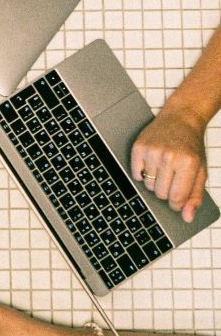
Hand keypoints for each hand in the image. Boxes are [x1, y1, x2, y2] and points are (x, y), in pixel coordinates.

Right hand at [130, 106, 207, 221]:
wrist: (181, 118)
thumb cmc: (191, 146)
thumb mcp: (200, 171)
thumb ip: (195, 196)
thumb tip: (187, 217)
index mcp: (188, 164)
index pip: (177, 198)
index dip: (177, 202)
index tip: (178, 198)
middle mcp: (169, 157)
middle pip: (160, 193)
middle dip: (166, 190)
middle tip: (172, 177)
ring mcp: (152, 152)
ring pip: (148, 185)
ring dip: (155, 181)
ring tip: (163, 167)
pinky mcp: (139, 147)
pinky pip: (136, 174)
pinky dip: (143, 174)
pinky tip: (152, 164)